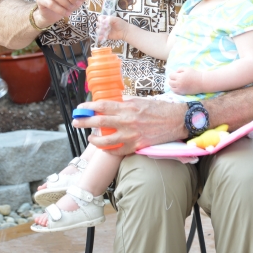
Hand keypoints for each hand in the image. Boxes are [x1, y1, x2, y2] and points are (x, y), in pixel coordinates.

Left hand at [72, 98, 186, 154]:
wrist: (177, 120)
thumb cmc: (159, 109)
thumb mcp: (140, 101)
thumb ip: (125, 103)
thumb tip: (113, 103)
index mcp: (128, 107)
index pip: (103, 106)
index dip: (89, 107)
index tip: (80, 108)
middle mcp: (127, 121)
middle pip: (100, 122)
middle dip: (85, 122)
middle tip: (75, 122)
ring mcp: (131, 135)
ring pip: (106, 141)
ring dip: (95, 140)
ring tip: (90, 138)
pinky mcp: (137, 145)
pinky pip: (118, 151)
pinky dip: (109, 150)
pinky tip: (105, 148)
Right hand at [96, 15, 128, 40]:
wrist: (125, 31)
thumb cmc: (121, 24)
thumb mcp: (116, 19)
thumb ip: (109, 19)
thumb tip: (103, 22)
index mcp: (106, 19)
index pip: (99, 18)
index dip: (100, 20)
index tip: (103, 21)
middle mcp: (105, 25)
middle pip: (98, 24)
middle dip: (99, 25)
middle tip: (104, 27)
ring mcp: (105, 30)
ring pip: (98, 31)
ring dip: (99, 31)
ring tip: (104, 31)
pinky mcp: (106, 36)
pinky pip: (101, 37)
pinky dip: (100, 37)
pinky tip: (101, 37)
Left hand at [167, 68, 204, 94]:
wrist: (201, 82)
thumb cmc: (195, 74)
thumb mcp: (187, 69)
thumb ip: (180, 69)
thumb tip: (175, 72)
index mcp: (179, 76)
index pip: (171, 76)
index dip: (173, 74)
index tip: (177, 74)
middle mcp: (178, 83)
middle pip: (170, 82)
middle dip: (172, 80)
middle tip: (177, 79)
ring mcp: (180, 89)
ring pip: (171, 88)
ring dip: (173, 85)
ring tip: (177, 83)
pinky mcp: (182, 93)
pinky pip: (175, 92)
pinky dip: (175, 89)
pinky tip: (178, 87)